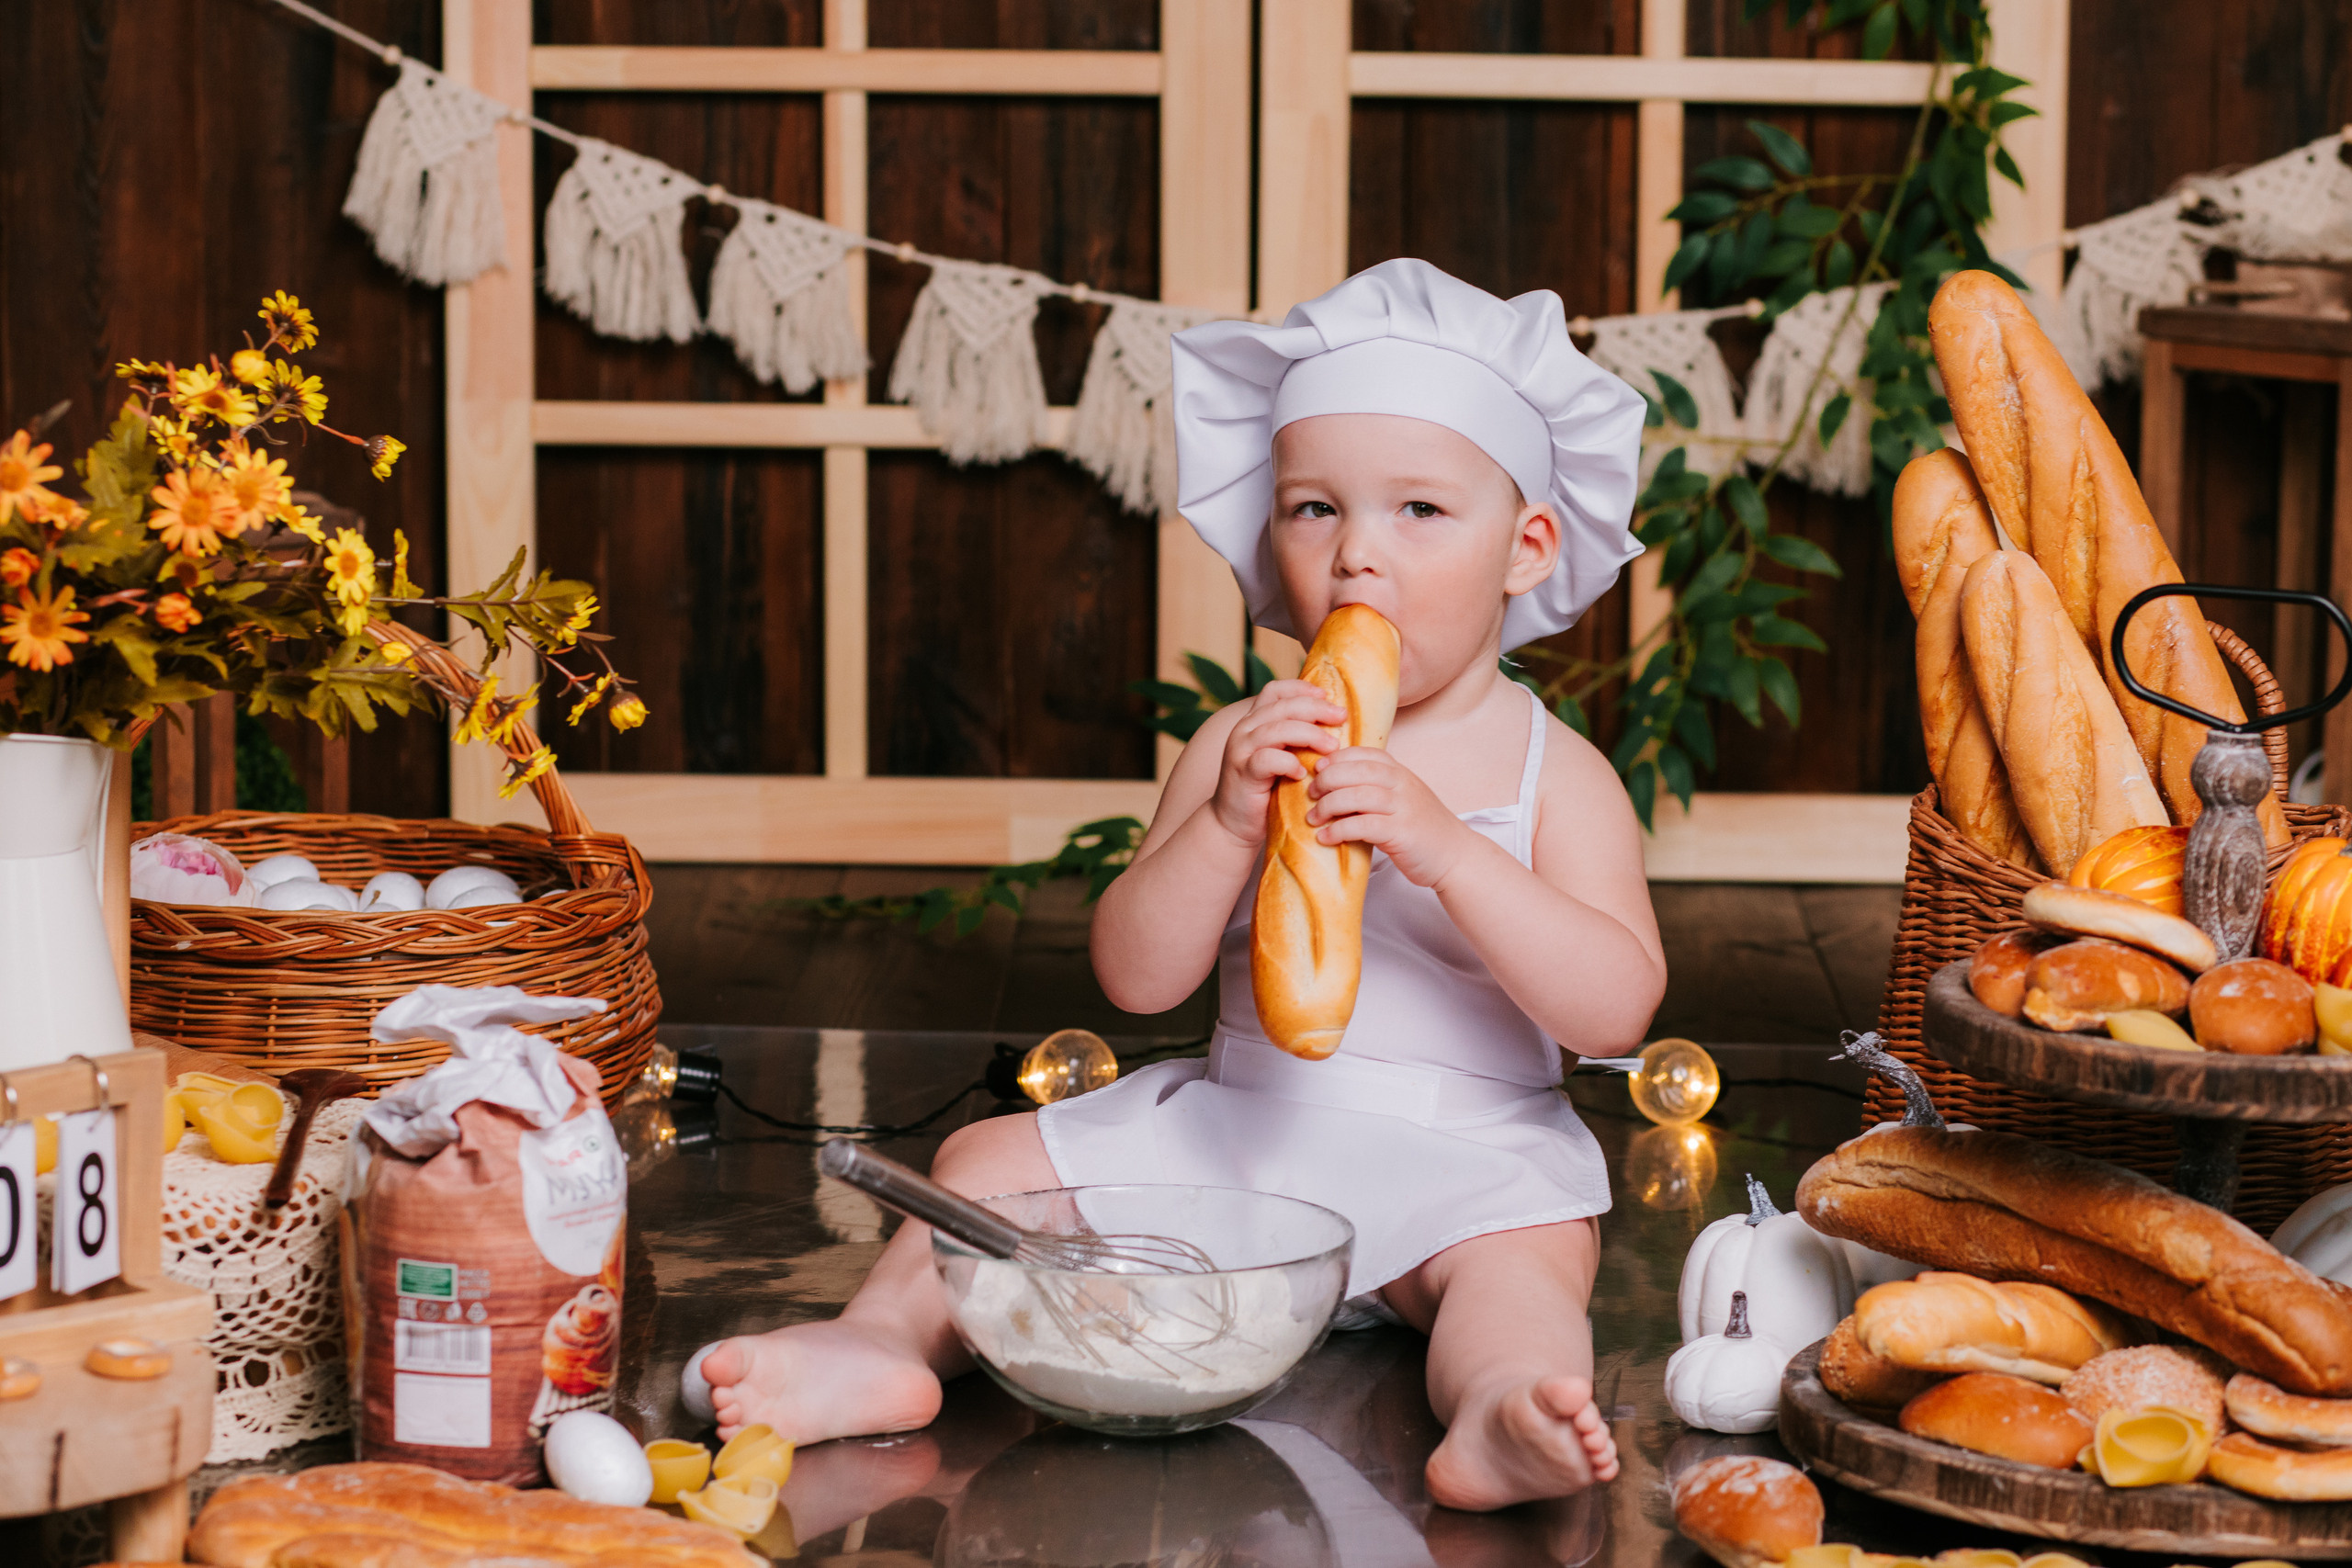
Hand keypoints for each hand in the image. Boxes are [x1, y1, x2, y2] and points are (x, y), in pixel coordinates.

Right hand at [1208, 679, 1347, 845]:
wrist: (1234, 823)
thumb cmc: (1266, 790)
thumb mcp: (1281, 756)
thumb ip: (1297, 739)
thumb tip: (1336, 724)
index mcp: (1255, 721)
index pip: (1275, 690)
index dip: (1302, 688)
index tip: (1327, 696)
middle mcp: (1245, 729)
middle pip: (1283, 706)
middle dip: (1317, 709)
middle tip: (1342, 717)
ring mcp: (1241, 749)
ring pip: (1277, 729)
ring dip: (1309, 734)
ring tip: (1331, 746)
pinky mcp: (1242, 773)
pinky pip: (1267, 759)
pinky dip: (1288, 763)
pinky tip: (1303, 773)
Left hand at [1306, 748, 1483, 888]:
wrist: (1456, 856)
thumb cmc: (1422, 829)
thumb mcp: (1402, 798)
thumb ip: (1377, 787)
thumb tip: (1334, 783)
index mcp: (1400, 773)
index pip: (1364, 753)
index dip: (1337, 757)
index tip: (1319, 769)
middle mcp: (1402, 785)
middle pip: (1355, 771)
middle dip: (1326, 780)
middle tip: (1311, 795)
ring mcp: (1403, 808)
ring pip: (1356, 796)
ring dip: (1327, 806)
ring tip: (1314, 819)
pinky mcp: (1401, 833)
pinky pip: (1362, 825)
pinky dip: (1338, 830)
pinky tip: (1326, 838)